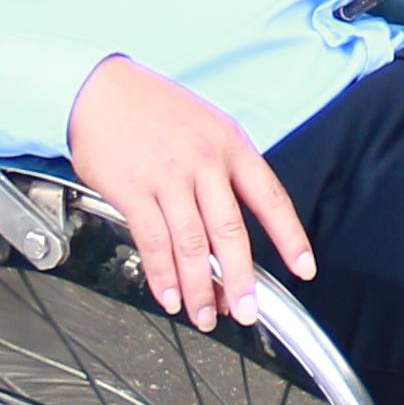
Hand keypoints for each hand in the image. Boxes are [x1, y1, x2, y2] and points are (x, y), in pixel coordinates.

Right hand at [65, 57, 314, 326]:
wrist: (99, 90)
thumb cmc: (153, 108)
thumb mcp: (206, 125)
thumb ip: (224, 171)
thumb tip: (232, 229)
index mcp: (230, 144)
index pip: (271, 197)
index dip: (290, 237)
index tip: (304, 268)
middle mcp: (204, 161)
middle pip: (230, 232)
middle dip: (241, 280)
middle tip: (248, 311)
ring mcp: (168, 177)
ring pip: (192, 245)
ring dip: (199, 288)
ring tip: (205, 314)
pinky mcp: (133, 190)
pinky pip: (153, 242)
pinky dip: (163, 275)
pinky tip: (169, 296)